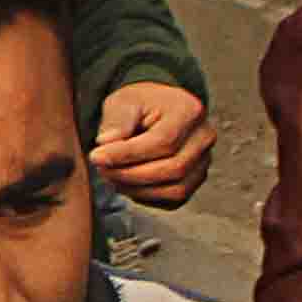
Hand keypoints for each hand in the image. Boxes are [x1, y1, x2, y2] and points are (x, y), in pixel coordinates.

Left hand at [90, 80, 214, 208]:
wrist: (155, 110)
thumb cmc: (139, 104)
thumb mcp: (123, 102)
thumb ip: (116, 121)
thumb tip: (105, 143)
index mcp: (189, 110)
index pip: (163, 141)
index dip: (128, 154)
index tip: (97, 156)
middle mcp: (204, 137)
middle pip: (172, 168)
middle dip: (131, 174)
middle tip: (101, 169)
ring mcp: (204, 161)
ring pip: (176, 189)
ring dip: (138, 189)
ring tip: (112, 176)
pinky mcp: (195, 180)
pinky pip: (174, 200)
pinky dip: (147, 196)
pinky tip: (126, 183)